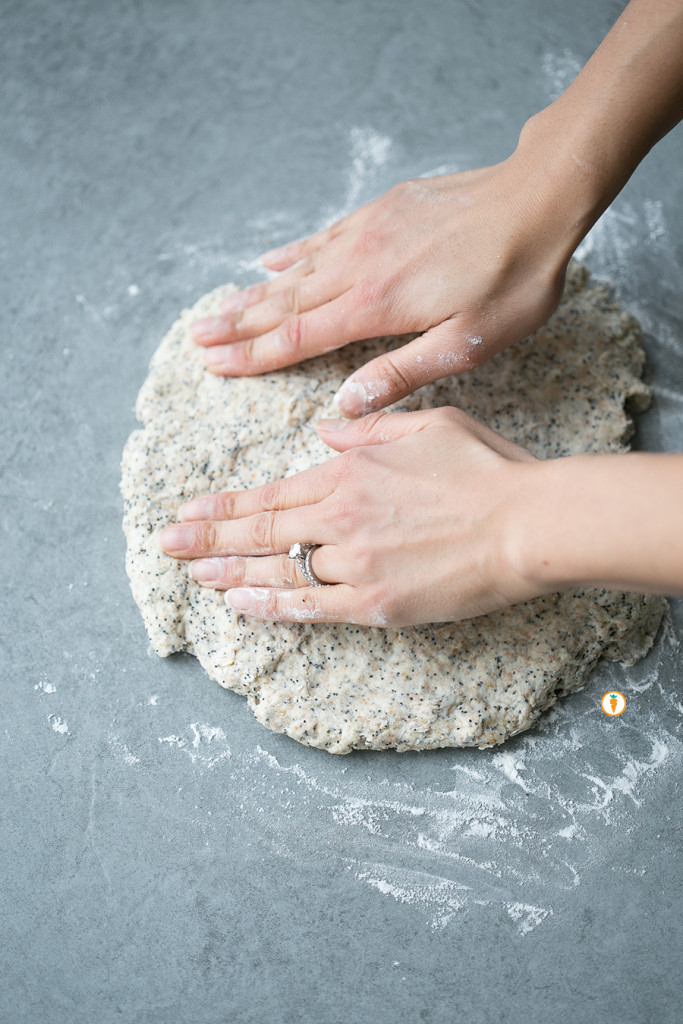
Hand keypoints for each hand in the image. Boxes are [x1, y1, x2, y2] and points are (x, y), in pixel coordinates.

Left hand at [160, 408, 541, 626]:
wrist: (526, 523)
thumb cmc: (487, 469)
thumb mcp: (429, 424)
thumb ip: (369, 426)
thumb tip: (324, 427)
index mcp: (350, 470)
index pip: (273, 493)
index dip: (227, 504)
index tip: (193, 508)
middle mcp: (341, 516)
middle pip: (261, 530)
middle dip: (207, 536)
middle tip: (168, 542)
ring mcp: (354, 563)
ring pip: (277, 569)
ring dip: (231, 572)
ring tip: (195, 573)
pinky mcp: (375, 604)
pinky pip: (309, 607)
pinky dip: (271, 605)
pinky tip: (241, 604)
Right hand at [191, 148, 582, 416]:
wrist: (539, 199)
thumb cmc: (512, 279)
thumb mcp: (467, 344)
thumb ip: (401, 373)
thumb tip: (344, 407)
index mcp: (375, 306)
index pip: (296, 338)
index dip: (252, 356)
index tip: (213, 364)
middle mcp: (359, 267)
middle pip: (282, 303)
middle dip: (236, 325)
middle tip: (195, 339)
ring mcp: (367, 234)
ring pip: (296, 270)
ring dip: (253, 293)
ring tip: (217, 308)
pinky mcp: (381, 212)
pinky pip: (322, 236)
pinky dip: (292, 252)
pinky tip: (270, 259)